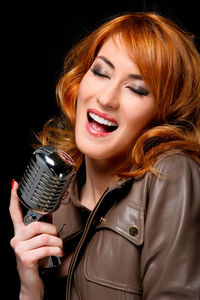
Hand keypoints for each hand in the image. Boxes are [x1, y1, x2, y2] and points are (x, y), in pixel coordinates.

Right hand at [9, 180, 63, 298]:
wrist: (31, 282)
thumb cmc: (37, 259)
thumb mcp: (39, 240)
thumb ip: (42, 225)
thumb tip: (48, 210)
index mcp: (19, 232)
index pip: (14, 212)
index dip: (14, 198)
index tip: (15, 184)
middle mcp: (16, 238)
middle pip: (37, 225)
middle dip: (52, 230)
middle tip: (56, 237)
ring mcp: (19, 249)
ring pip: (44, 237)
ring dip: (57, 243)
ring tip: (59, 248)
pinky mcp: (25, 258)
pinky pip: (46, 249)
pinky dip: (56, 251)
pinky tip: (58, 253)